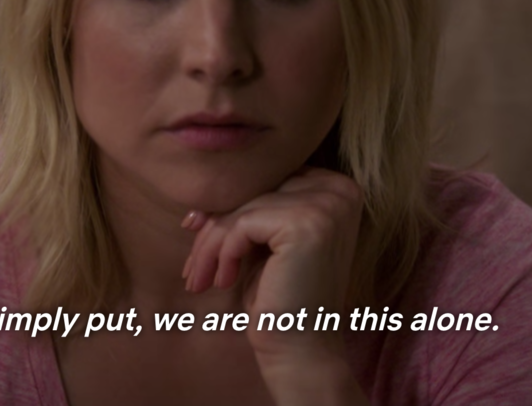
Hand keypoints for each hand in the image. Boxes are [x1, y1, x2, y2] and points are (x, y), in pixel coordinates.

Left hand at [181, 167, 368, 404]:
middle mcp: (339, 190)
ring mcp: (326, 205)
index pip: (267, 180)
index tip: (195, 231)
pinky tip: (223, 282)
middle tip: (191, 264)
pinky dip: (223, 254)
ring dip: (211, 245)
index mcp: (338, 188)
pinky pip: (241, 225)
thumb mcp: (263, 244)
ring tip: (200, 278)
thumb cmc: (282, 298)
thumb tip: (199, 200)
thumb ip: (246, 211)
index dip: (229, 207)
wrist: (302, 351)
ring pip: (243, 210)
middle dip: (215, 227)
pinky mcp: (306, 223)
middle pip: (255, 191)